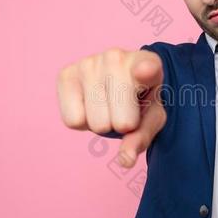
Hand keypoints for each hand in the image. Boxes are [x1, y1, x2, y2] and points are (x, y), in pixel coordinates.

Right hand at [57, 48, 166, 167]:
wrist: (119, 84)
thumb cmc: (140, 101)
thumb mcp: (151, 119)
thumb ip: (142, 138)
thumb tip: (125, 160)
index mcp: (148, 63)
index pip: (146, 68)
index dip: (145, 71)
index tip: (145, 72)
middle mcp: (116, 57)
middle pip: (119, 121)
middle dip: (121, 125)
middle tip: (124, 109)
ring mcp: (89, 62)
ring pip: (95, 123)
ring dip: (102, 122)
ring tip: (107, 105)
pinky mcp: (66, 73)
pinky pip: (73, 121)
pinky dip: (82, 122)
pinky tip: (90, 103)